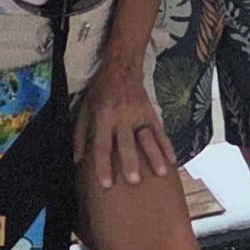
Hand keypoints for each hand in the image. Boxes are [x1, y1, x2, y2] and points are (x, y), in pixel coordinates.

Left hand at [74, 63, 174, 189]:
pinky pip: (160, 130)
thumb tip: (77, 160)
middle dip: (130, 162)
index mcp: (103, 116)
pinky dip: (166, 145)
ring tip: (161, 173)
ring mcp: (138, 113)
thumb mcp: (84, 108)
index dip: (103, 164)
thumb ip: (80, 134)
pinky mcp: (150, 111)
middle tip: (134, 181)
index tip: (106, 184)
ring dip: (154, 155)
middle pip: (126, 142)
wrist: (121, 65)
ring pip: (147, 137)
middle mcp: (121, 116)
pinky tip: (172, 160)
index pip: (102, 144)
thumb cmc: (100, 90)